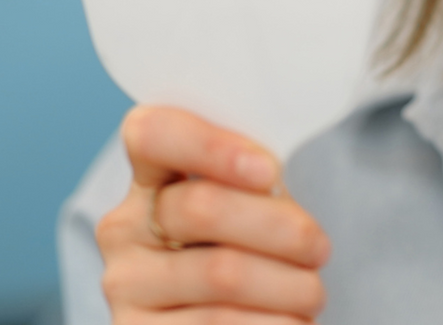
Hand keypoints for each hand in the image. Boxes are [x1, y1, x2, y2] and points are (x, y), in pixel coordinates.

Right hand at [96, 106, 329, 323]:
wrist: (223, 318)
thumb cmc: (246, 248)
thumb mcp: (246, 205)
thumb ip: (251, 179)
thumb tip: (270, 175)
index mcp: (147, 176)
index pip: (153, 135)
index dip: (210, 146)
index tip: (269, 170)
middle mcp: (123, 229)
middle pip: (202, 208)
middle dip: (279, 228)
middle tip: (318, 247)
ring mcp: (127, 286)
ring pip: (222, 274)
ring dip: (288, 285)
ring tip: (312, 292)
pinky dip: (276, 322)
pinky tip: (294, 320)